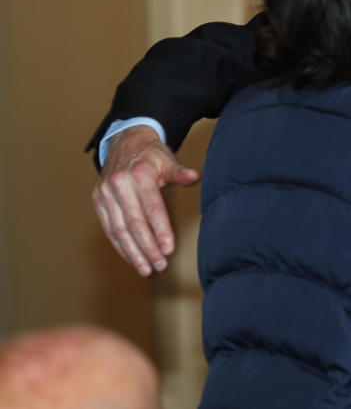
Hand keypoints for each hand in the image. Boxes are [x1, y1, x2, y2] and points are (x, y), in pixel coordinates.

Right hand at [91, 125, 198, 275]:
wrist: (125, 141)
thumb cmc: (151, 154)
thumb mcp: (168, 159)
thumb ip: (180, 172)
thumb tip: (194, 177)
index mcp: (140, 175)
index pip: (152, 209)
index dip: (161, 230)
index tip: (169, 249)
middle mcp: (119, 184)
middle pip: (134, 223)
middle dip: (147, 248)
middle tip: (159, 265)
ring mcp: (105, 193)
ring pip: (118, 229)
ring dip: (133, 252)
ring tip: (146, 268)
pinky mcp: (98, 200)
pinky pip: (108, 228)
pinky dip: (119, 246)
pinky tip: (132, 258)